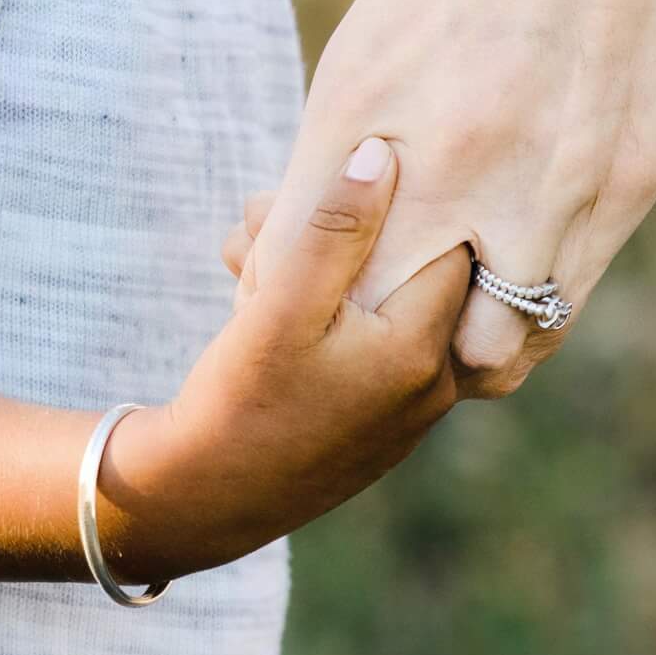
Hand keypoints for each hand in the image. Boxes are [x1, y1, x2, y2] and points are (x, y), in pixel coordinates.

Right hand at [104, 140, 472, 580]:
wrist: (202, 501)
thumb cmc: (239, 401)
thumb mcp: (280, 306)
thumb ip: (333, 229)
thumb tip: (382, 153)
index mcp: (422, 350)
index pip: (452, 241)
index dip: (397, 199)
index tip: (338, 176)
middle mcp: (434, 381)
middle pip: (410, 269)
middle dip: (343, 231)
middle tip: (262, 213)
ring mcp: (408, 404)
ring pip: (381, 301)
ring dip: (321, 266)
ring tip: (244, 251)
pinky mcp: (377, 416)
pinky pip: (366, 338)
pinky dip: (323, 308)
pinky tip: (255, 290)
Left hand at [240, 0, 655, 399]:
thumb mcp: (386, 25)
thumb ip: (352, 132)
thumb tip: (331, 214)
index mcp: (358, 108)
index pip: (291, 262)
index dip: (289, 289)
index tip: (301, 280)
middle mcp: (438, 164)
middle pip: (368, 327)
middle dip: (360, 337)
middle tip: (373, 315)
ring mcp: (534, 188)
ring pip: (475, 357)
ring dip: (457, 349)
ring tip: (457, 309)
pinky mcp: (621, 193)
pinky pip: (556, 315)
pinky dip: (529, 322)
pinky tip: (520, 282)